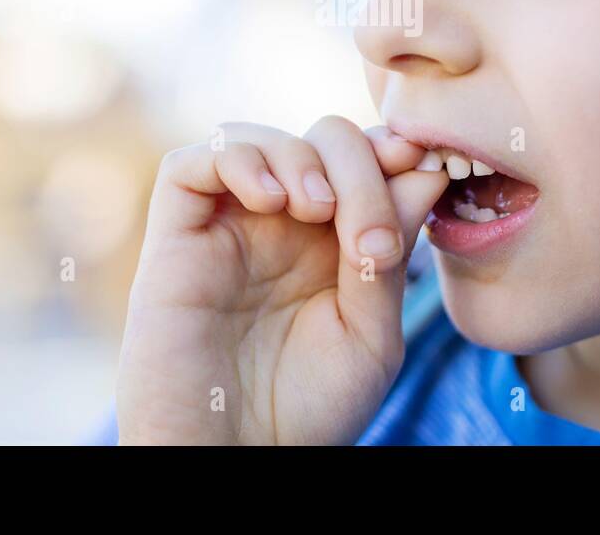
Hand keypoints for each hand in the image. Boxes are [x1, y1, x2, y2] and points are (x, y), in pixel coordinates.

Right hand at [115, 117, 447, 444]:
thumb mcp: (373, 331)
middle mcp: (279, 227)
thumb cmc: (308, 411)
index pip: (362, 162)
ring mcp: (225, 229)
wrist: (237, 462)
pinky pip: (192, 163)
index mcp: (332, 245)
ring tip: (319, 211)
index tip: (424, 163)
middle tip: (370, 231)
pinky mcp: (174, 239)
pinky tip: (270, 201)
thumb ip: (390, 249)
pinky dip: (238, 159)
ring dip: (300, 157)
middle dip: (356, 162)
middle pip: (317, 141)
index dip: (392, 150)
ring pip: (257, 137)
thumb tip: (424, 166)